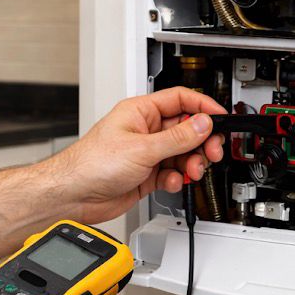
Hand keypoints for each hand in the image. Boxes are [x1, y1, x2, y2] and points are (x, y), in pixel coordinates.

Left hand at [46, 87, 227, 223]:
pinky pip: (171, 173)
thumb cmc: (93, 163)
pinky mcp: (146, 175)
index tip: (220, 118)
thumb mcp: (142, 147)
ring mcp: (146, 153)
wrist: (74, 194)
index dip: (203, 108)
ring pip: (181, 153)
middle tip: (210, 152)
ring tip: (191, 170)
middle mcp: (145, 130)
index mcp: (141, 112)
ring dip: (190, 163)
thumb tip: (202, 124)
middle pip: (185, 129)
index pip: (180, 100)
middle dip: (201, 141)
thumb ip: (177, 137)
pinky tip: (172, 182)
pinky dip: (176, 178)